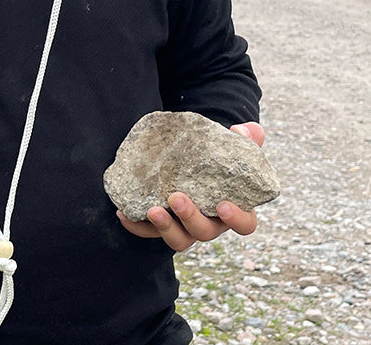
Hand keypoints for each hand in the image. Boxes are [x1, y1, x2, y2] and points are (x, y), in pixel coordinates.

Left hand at [116, 122, 264, 250]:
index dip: (236, 218)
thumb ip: (246, 138)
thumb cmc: (219, 159)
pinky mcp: (163, 224)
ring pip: (179, 240)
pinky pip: (149, 232)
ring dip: (165, 227)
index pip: (244, 224)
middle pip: (204, 233)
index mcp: (233, 209)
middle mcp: (210, 223)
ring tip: (152, 210)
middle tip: (176, 198)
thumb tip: (244, 130)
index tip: (223, 205)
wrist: (194, 162)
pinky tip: (124, 213)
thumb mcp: (233, 148)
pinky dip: (137, 226)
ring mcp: (185, 227)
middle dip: (190, 218)